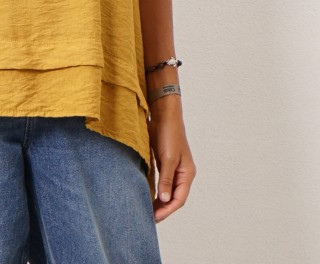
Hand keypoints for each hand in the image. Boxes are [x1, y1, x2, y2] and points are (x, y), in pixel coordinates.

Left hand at [147, 97, 196, 222]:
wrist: (164, 115)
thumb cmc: (168, 134)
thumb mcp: (168, 158)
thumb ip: (166, 178)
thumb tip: (164, 198)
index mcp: (187, 174)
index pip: (178, 199)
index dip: (167, 210)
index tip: (154, 218)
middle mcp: (182, 173)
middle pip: (174, 196)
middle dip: (163, 208)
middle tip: (148, 218)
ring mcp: (174, 168)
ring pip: (167, 190)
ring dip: (159, 201)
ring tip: (147, 210)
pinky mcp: (165, 162)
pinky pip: (162, 181)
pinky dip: (156, 189)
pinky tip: (147, 194)